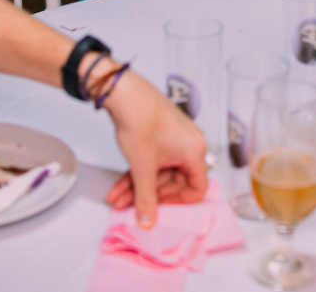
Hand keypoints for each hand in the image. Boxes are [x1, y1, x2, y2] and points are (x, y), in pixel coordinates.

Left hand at [102, 69, 208, 227]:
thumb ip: (146, 198)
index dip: (177, 202)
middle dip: (148, 195)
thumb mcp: (143, 168)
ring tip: (118, 197)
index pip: (197, 188)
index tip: (159, 208)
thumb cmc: (140, 122)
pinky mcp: (162, 133)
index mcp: (195, 152)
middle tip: (128, 205)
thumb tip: (147, 222)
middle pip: (173, 181)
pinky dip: (138, 172)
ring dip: (139, 186)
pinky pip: (154, 160)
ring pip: (159, 172)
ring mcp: (176, 138)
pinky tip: (120, 184)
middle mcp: (190, 144)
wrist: (123, 93)